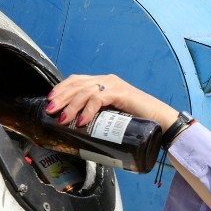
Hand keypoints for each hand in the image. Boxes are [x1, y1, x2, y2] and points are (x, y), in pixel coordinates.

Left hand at [45, 74, 177, 129]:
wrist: (160, 121)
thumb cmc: (137, 121)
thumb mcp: (112, 115)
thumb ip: (98, 116)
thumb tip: (78, 130)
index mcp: (104, 83)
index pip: (77, 80)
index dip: (61, 89)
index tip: (49, 101)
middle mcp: (107, 80)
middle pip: (77, 84)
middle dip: (61, 97)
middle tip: (50, 111)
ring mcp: (114, 85)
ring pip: (85, 91)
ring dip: (71, 106)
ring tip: (63, 119)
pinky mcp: (121, 93)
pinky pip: (99, 99)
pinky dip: (88, 110)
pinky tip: (81, 120)